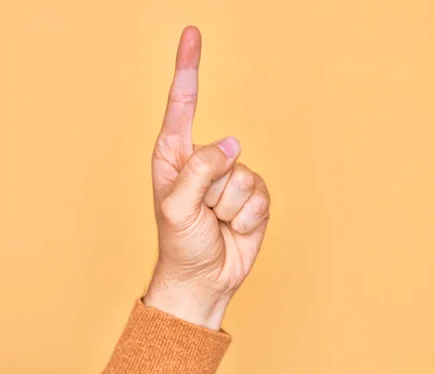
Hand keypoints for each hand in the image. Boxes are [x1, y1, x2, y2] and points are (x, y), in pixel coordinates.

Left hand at [144, 26, 270, 329]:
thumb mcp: (177, 206)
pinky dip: (247, 217)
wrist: (205, 277)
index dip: (188, 67)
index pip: (182, 102)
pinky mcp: (253, 195)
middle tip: (200, 212)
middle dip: (212, 188)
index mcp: (174, 154)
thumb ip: (201, 170)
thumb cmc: (180, 242)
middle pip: (223, 151)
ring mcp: (231, 177)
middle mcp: (203, 160)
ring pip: (244, 175)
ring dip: (229, 207)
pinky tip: (233, 226)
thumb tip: (233, 144)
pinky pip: (260, 196)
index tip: (191, 34)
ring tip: (215, 221)